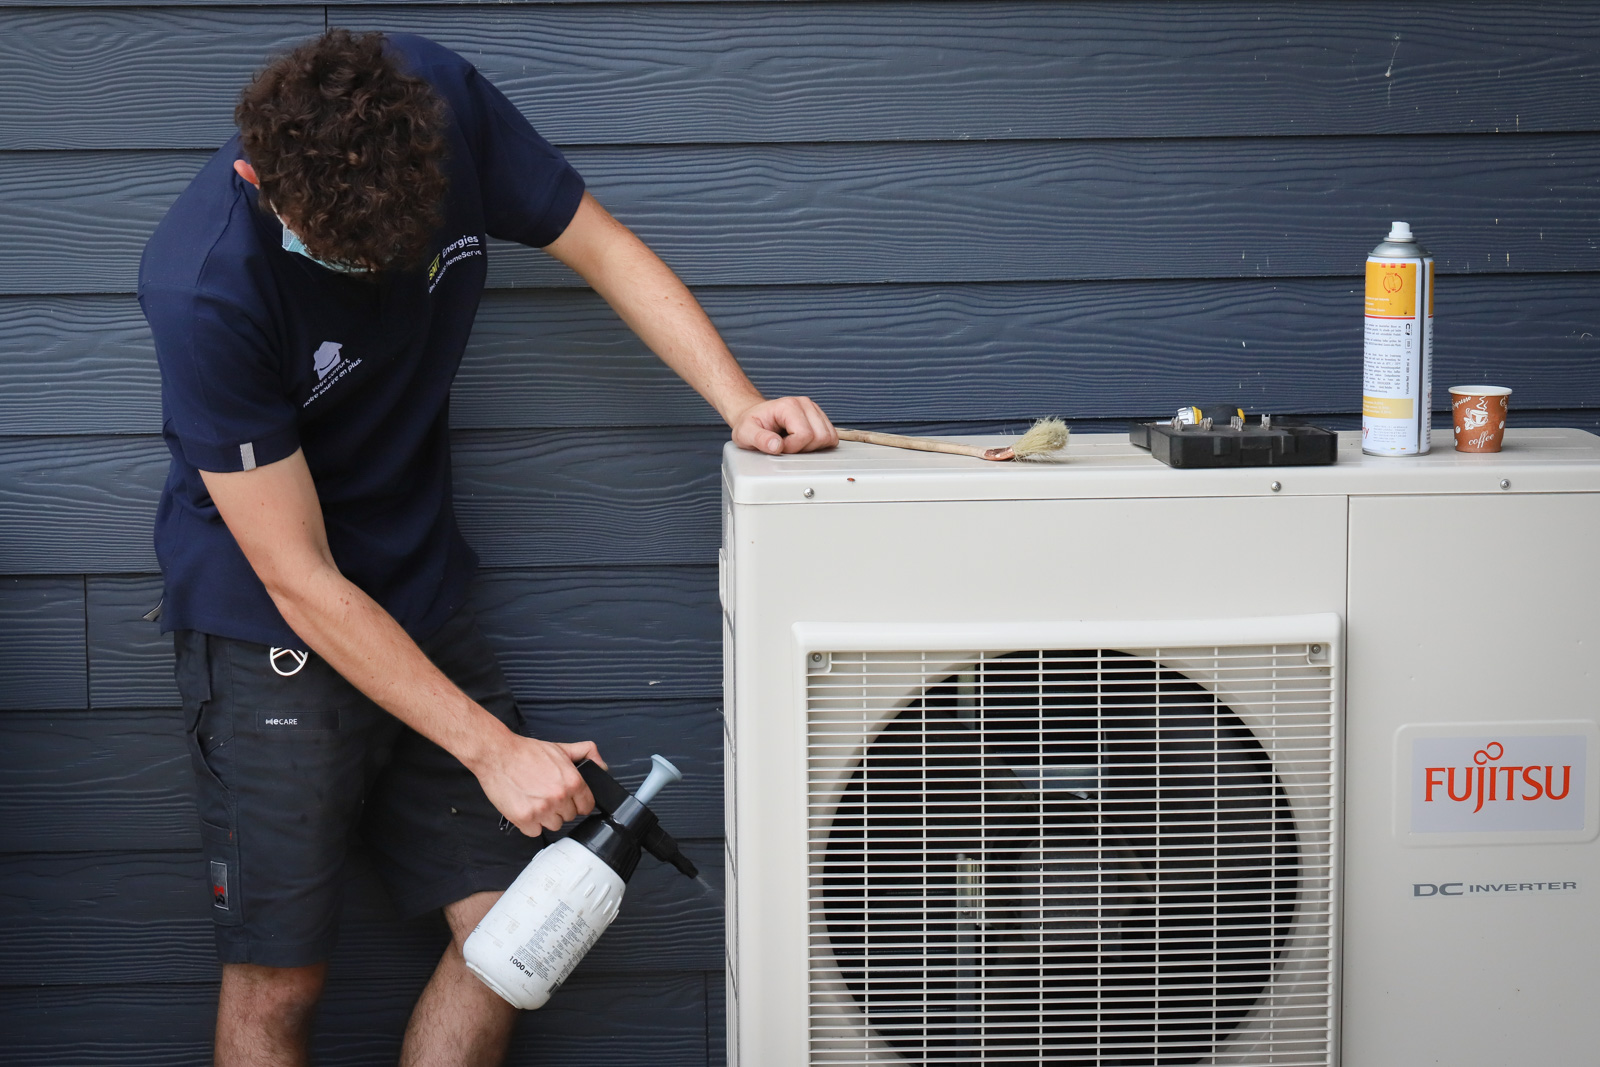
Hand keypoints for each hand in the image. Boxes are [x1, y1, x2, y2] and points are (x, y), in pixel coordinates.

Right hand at [475, 735, 605, 835]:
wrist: (497, 755)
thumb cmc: (526, 752)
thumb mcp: (561, 748)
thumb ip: (585, 753)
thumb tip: (602, 766)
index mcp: (572, 782)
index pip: (587, 806)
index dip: (578, 802)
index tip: (569, 800)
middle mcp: (559, 797)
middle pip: (569, 816)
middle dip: (561, 808)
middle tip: (547, 794)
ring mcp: (542, 810)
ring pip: (554, 826)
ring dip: (546, 817)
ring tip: (535, 800)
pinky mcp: (524, 819)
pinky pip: (535, 832)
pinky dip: (530, 824)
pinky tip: (526, 808)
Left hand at [732, 395, 838, 454]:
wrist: (753, 416)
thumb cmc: (750, 424)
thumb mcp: (746, 433)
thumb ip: (760, 439)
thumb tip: (776, 446)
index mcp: (789, 405)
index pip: (805, 435)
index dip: (792, 447)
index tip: (778, 446)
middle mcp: (805, 404)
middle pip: (821, 437)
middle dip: (804, 449)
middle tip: (786, 445)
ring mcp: (814, 410)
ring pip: (829, 438)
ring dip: (813, 447)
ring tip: (794, 443)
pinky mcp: (819, 418)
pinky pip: (831, 437)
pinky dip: (819, 445)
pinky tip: (802, 442)